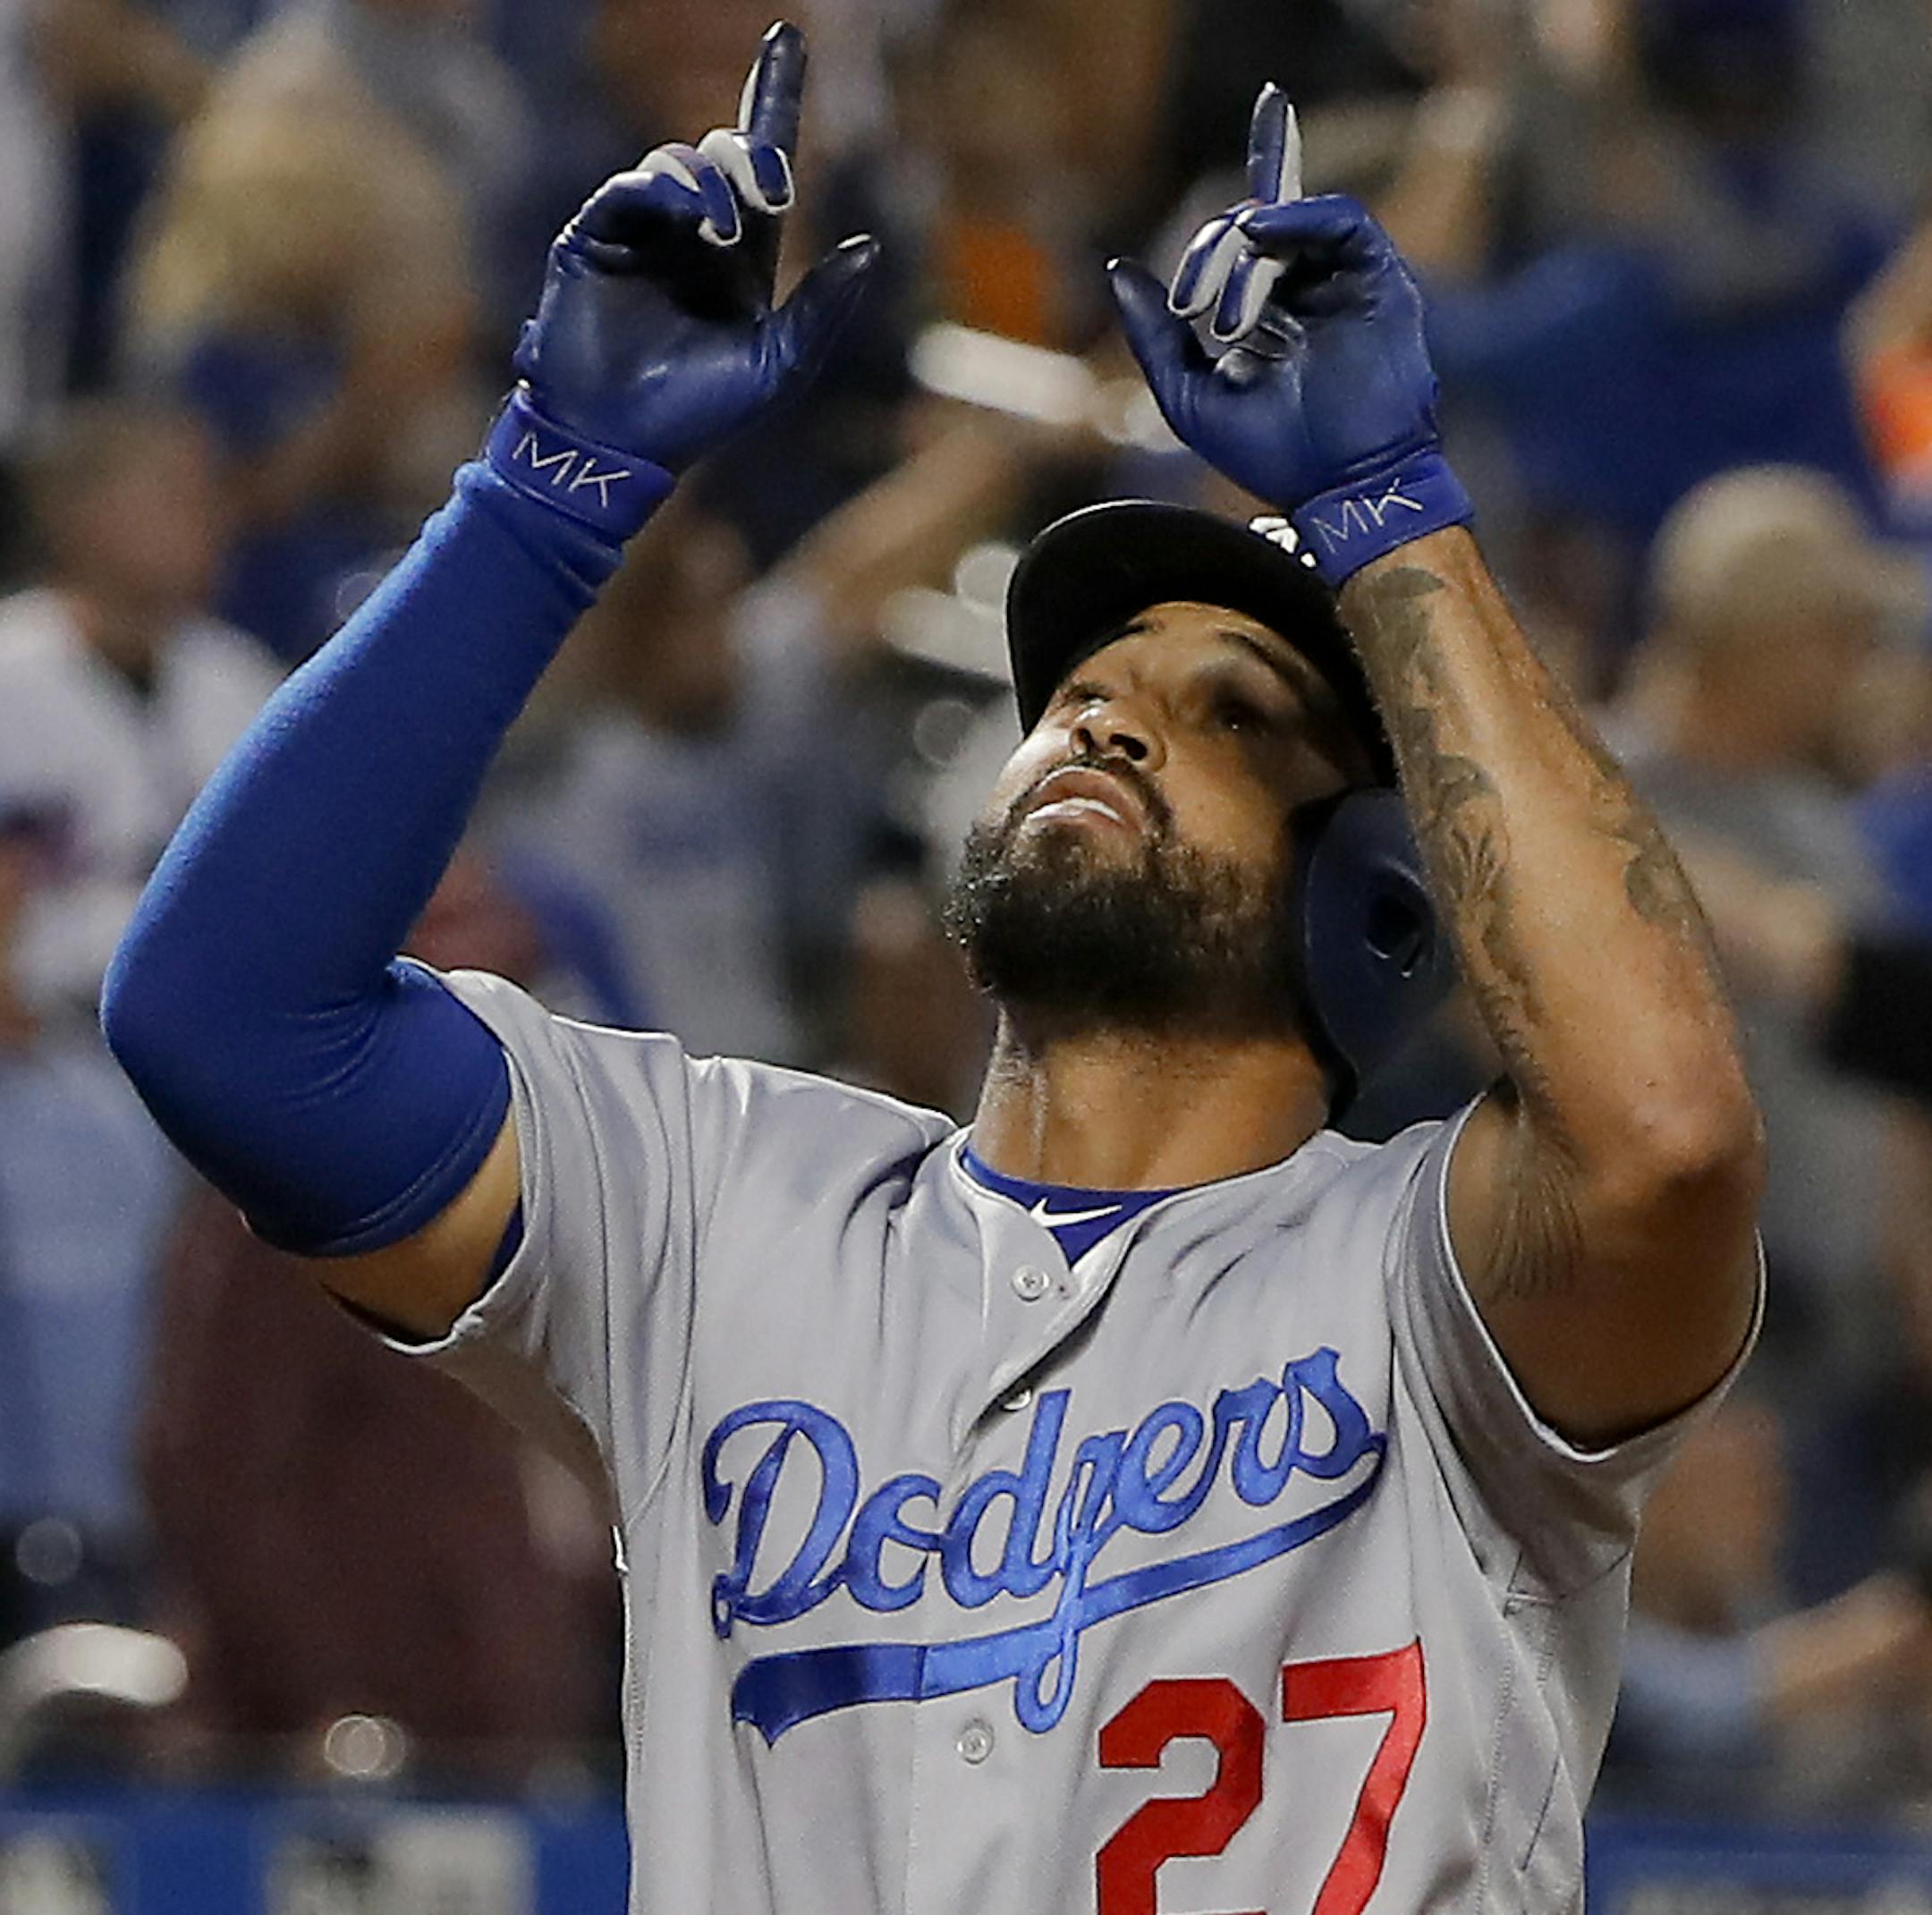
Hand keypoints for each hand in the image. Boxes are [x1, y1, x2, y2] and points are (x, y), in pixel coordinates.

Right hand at [493, 23, 878, 524]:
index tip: (787, 38)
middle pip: (726, 155)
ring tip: (719, 230)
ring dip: (707, 184)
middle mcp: (693, 237)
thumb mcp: (777, 366)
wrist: (618, 441)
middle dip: (751, 156)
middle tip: (769, 186)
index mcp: (742, 260)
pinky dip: (659, 189)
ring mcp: (642, 233)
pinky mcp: (595, 237)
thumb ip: (822, 308)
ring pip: (677, 164)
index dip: (773, 100)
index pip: (765, 165)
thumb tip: (870, 248)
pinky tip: (683, 216)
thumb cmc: (698, 415)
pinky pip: (630, 187)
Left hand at [1107, 86, 1469, 583]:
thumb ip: (1154, 336)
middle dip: (1207, 255)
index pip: (1245, 242)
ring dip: (1241, 256)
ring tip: (1226, 321)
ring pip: (1286, 225)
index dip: (1243, 190)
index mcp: (1267, 314)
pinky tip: (1262, 231)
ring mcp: (1343, 284)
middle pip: (1250, 232)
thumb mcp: (1188, 395)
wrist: (1338, 488)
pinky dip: (1300, 214)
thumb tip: (1119, 270)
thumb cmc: (1269, 455)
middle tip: (1188, 308)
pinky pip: (1343, 220)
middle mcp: (1306, 291)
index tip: (1253, 117)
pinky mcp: (1379, 282)